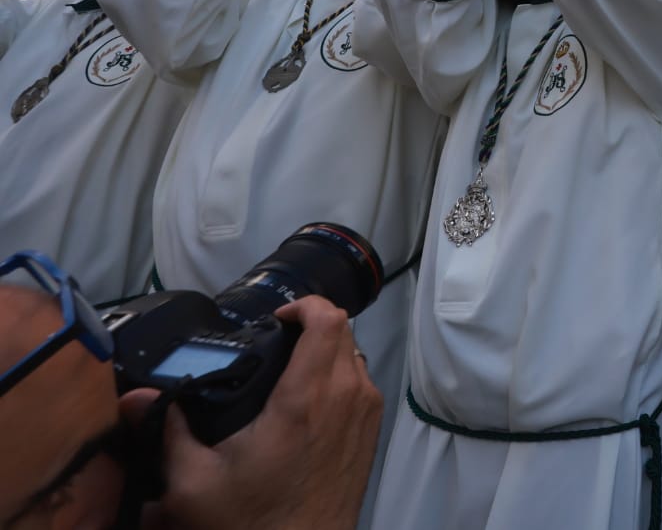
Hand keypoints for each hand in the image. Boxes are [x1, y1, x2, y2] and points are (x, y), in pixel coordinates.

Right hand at [122, 297, 380, 529]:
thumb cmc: (250, 523)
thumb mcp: (193, 482)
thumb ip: (168, 431)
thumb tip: (138, 398)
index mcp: (305, 399)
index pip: (327, 320)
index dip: (305, 305)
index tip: (277, 318)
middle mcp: (345, 398)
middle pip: (343, 331)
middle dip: (311, 326)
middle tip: (276, 341)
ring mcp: (364, 414)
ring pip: (354, 356)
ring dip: (327, 351)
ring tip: (288, 370)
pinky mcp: (371, 432)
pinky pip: (361, 383)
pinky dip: (339, 377)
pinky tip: (306, 400)